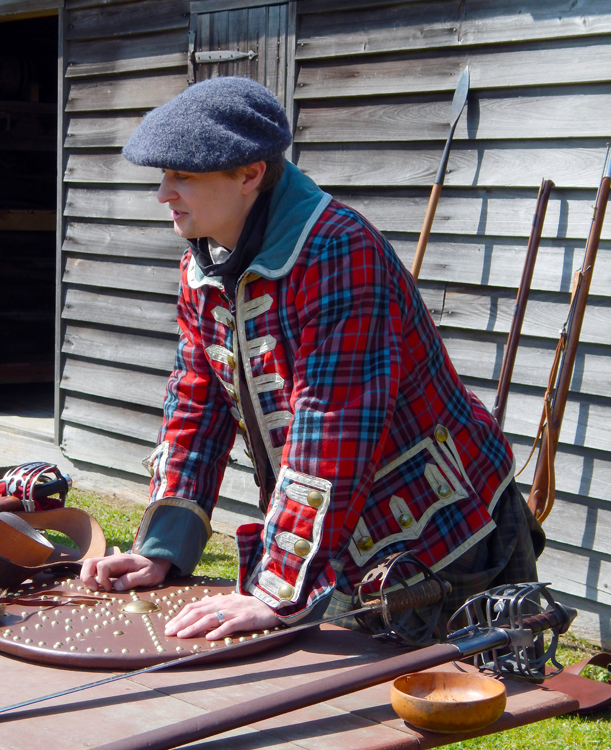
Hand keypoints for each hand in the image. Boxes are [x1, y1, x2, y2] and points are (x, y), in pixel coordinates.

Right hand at [80, 552, 171, 591]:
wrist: (157, 562)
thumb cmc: (153, 569)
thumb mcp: (148, 576)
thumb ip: (133, 579)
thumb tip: (116, 586)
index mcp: (122, 561)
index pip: (102, 566)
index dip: (102, 579)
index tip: (110, 588)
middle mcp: (113, 560)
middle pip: (90, 562)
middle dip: (87, 577)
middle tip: (95, 589)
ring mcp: (110, 564)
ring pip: (89, 565)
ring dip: (87, 577)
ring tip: (95, 589)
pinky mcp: (109, 569)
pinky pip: (94, 570)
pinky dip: (91, 578)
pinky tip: (98, 587)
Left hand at [164, 591, 278, 639]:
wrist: (271, 605)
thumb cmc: (247, 608)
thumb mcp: (228, 606)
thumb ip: (214, 610)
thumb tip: (195, 619)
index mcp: (218, 600)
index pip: (195, 606)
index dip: (180, 616)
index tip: (169, 626)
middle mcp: (223, 603)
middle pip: (199, 611)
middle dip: (182, 622)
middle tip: (169, 633)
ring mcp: (234, 610)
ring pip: (211, 617)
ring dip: (194, 627)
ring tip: (183, 635)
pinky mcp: (245, 618)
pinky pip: (230, 624)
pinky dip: (219, 631)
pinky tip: (210, 638)